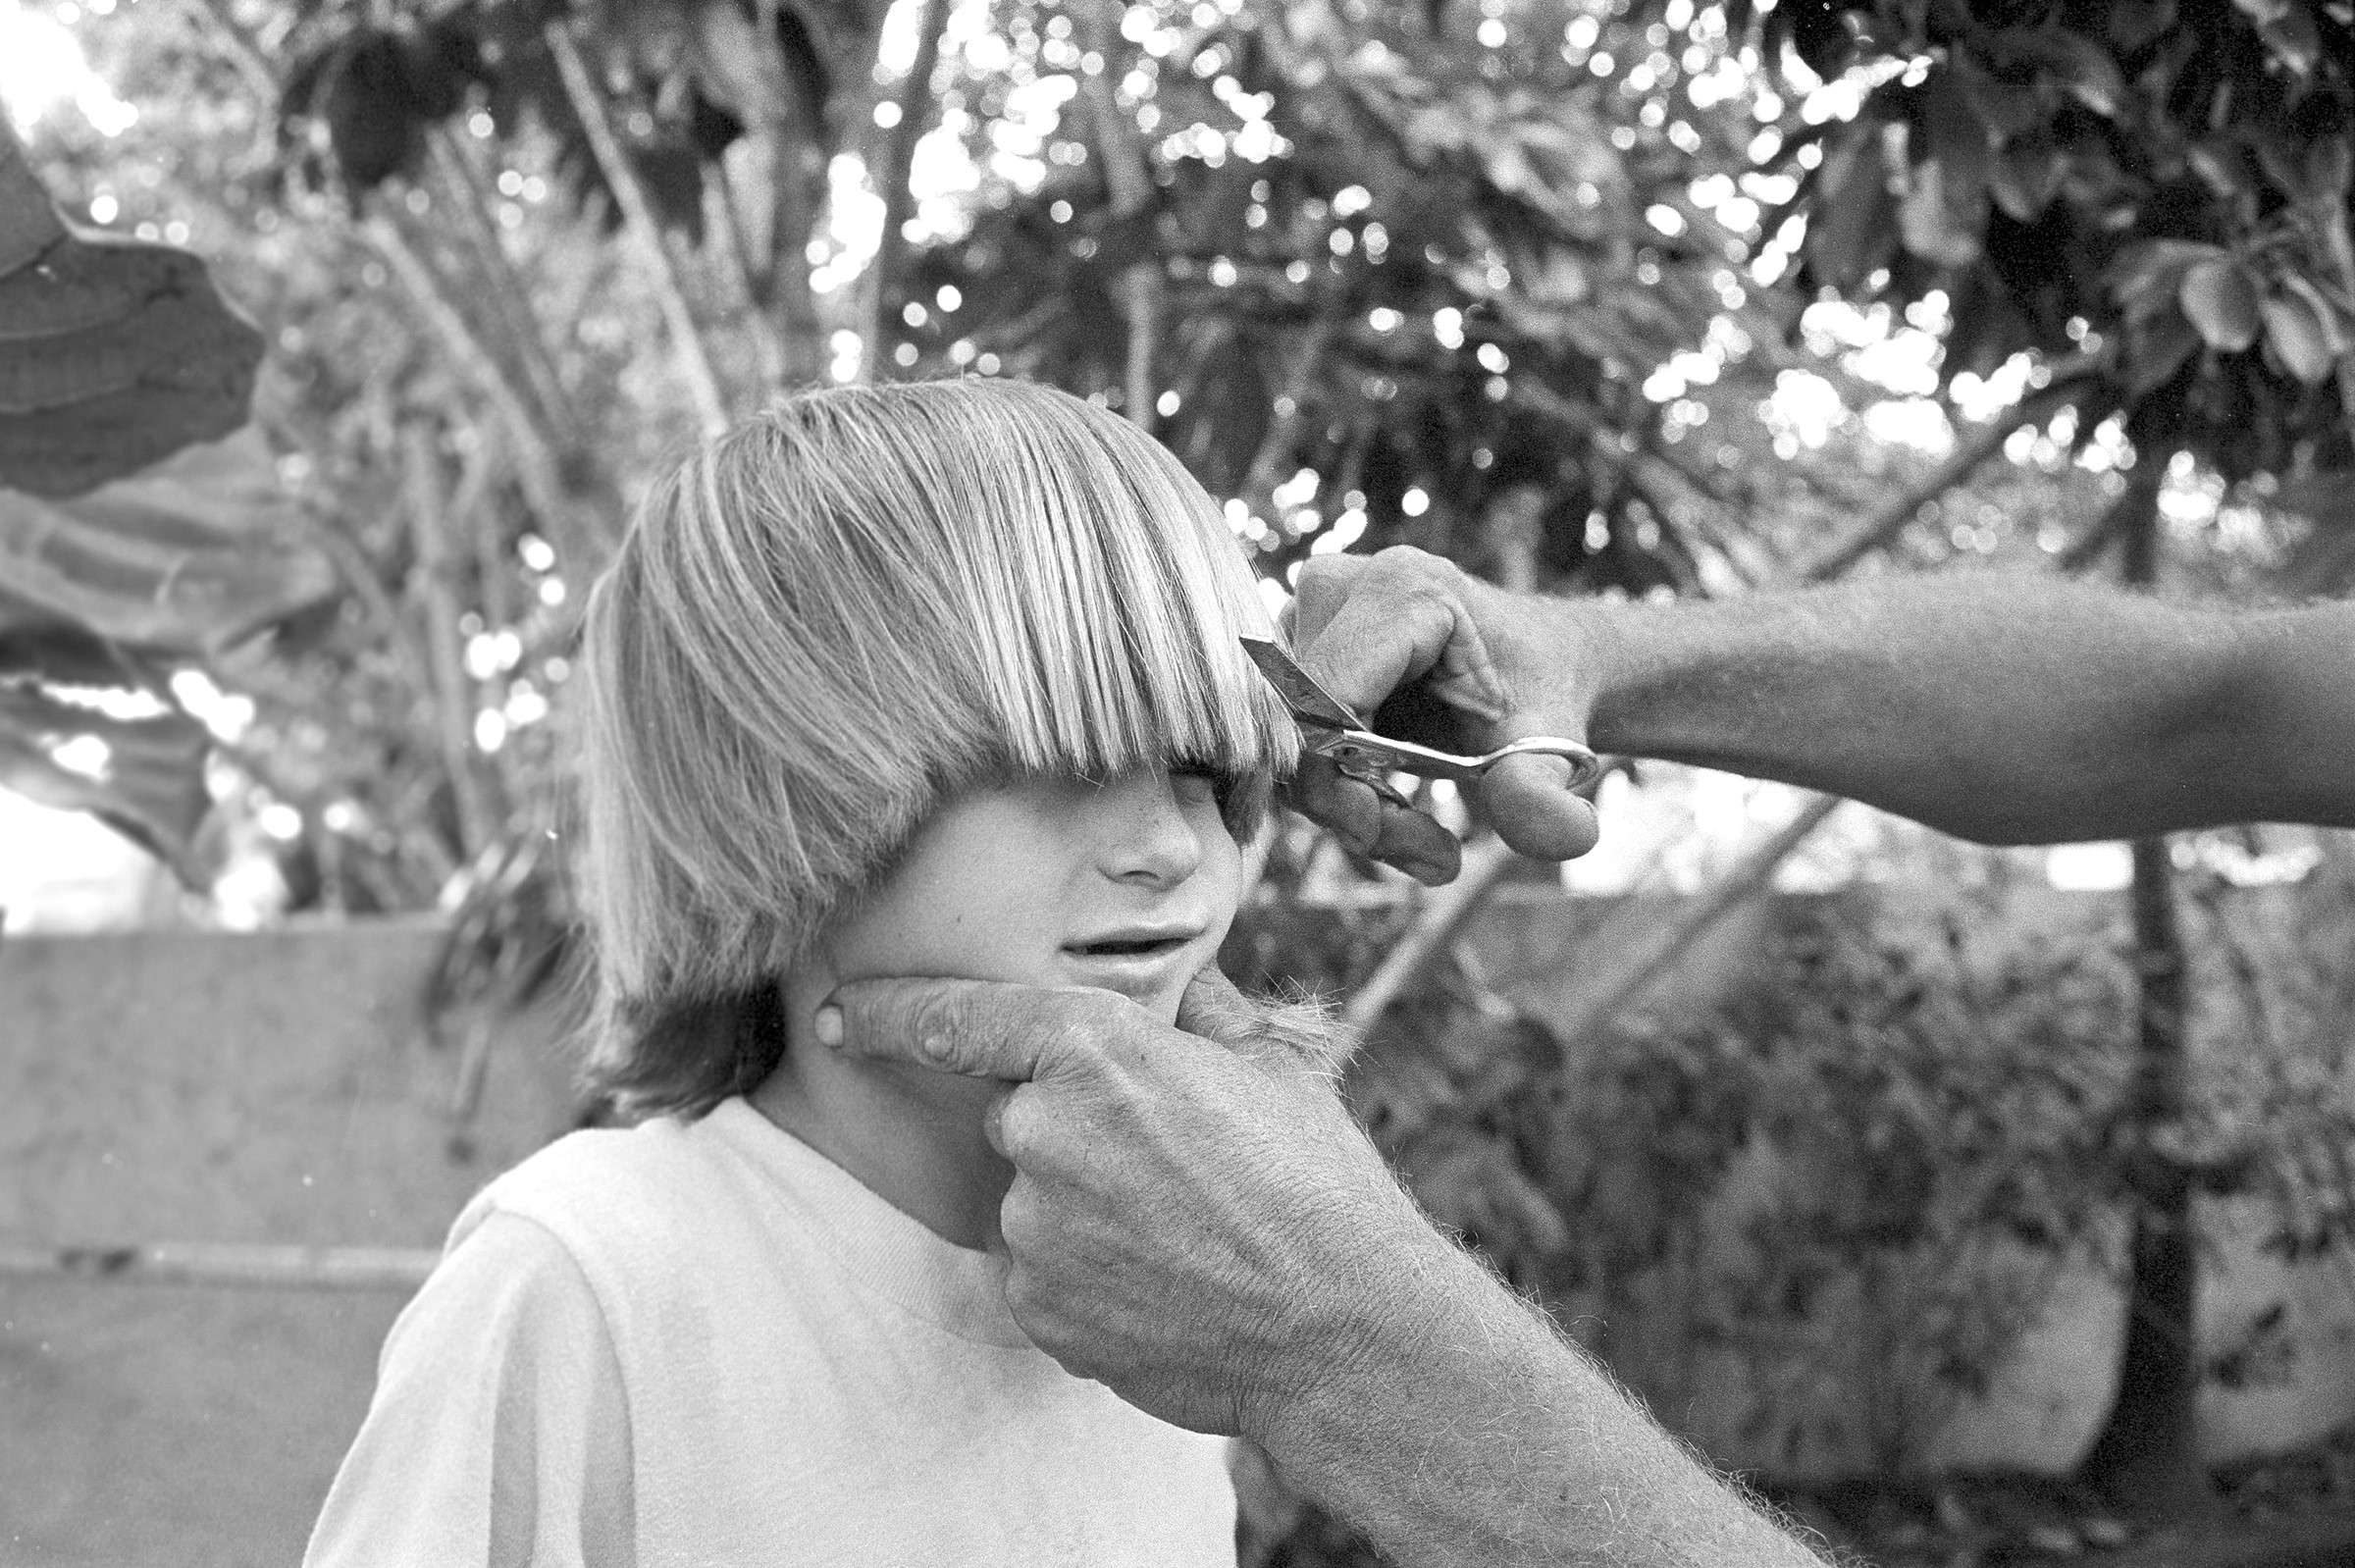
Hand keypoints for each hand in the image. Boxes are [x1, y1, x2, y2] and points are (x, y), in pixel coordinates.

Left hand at [816, 968, 1447, 1441]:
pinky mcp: (1039, 1310)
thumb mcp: (1270, 1066)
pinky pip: (1044, 1279)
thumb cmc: (1318, 1184)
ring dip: (1089, 1214)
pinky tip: (1168, 1288)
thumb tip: (1179, 984)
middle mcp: (1045, 1131)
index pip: (956, 1018)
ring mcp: (1035, 1229)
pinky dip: (1092, 1281)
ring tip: (1188, 1239)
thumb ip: (1199, 1013)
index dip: (887, 1013)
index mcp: (1096, 1049)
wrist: (1343, 1328)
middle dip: (1078, 1137)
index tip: (838, 1017)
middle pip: (1018, 1120)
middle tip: (1175, 1173)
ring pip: (1035, 1205)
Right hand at [1286, 546, 1599, 878]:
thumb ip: (1541, 794)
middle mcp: (1338, 586)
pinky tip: (1393, 809)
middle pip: (1296, 725)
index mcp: (1401, 592)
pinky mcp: (1296, 639)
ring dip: (1346, 805)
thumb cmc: (1540, 698)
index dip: (1339, 786)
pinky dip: (1338, 786)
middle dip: (1351, 806)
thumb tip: (1571, 835)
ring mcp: (1308, 609)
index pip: (1319, 707)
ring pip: (1286, 736)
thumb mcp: (1545, 750)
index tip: (1398, 835)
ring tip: (1425, 840)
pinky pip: (1289, 731)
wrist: (1540, 665)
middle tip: (1429, 853)